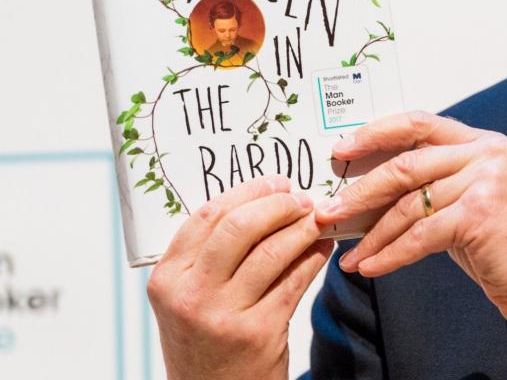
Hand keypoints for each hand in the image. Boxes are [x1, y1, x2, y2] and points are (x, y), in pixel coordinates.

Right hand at [147, 175, 333, 379]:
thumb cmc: (204, 339)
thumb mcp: (187, 297)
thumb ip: (209, 255)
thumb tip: (261, 201)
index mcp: (167, 279)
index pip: (206, 216)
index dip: (247, 191)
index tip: (275, 182)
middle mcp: (190, 296)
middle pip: (240, 226)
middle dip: (278, 204)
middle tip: (301, 199)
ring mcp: (225, 315)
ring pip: (273, 250)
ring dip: (303, 227)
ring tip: (316, 219)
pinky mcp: (260, 332)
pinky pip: (296, 279)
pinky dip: (314, 256)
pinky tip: (322, 246)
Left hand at [317, 111, 506, 333]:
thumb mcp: (475, 201)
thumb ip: (437, 186)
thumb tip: (376, 192)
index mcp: (485, 143)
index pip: (420, 123)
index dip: (376, 133)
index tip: (343, 149)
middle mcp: (487, 154)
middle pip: (406, 164)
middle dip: (360, 191)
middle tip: (330, 209)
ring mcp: (486, 181)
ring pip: (408, 205)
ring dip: (372, 234)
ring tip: (351, 252)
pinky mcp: (480, 214)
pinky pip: (419, 236)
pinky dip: (390, 255)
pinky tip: (372, 267)